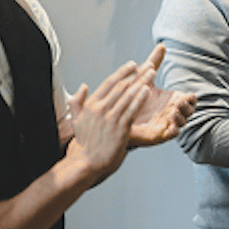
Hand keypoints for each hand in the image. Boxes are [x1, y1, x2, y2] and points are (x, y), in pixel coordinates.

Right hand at [67, 61, 155, 182]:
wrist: (85, 163)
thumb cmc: (84, 144)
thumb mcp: (76, 120)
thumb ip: (77, 102)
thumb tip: (83, 86)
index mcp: (91, 105)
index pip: (109, 83)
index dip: (122, 72)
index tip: (133, 65)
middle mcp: (100, 109)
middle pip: (122, 86)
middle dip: (136, 74)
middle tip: (148, 65)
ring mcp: (110, 118)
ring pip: (128, 95)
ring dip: (141, 82)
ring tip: (151, 73)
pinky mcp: (119, 128)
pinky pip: (132, 110)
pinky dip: (139, 99)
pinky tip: (147, 90)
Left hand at [128, 45, 196, 147]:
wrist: (117, 116)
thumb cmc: (133, 96)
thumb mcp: (144, 77)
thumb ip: (154, 62)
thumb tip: (161, 45)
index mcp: (172, 100)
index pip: (190, 100)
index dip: (190, 99)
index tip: (186, 96)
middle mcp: (171, 112)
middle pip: (189, 111)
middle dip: (187, 108)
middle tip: (178, 102)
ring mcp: (166, 123)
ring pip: (182, 123)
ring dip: (181, 118)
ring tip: (172, 111)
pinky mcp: (158, 135)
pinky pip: (171, 135)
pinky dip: (173, 132)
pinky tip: (171, 127)